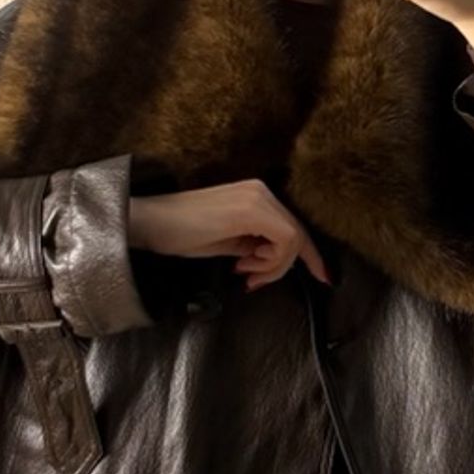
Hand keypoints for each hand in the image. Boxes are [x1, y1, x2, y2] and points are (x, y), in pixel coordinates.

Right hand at [128, 180, 331, 290]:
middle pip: (298, 234)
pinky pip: (284, 240)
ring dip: (274, 266)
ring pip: (294, 239)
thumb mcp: (227, 242)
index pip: (293, 227)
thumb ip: (254, 246)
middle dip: (284, 266)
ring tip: (244, 272)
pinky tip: (243, 264)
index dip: (310, 255)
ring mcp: (258, 197)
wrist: (151, 223)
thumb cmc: (180, 234)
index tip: (322, 278)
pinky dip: (271, 261)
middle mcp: (261, 191)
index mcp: (256, 195)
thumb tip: (271, 261)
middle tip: (256, 281)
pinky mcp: (252, 208)